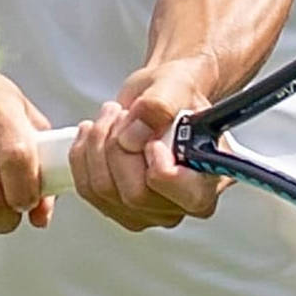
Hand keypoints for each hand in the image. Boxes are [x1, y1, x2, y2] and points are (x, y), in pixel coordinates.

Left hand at [67, 58, 231, 231]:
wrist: (161, 99)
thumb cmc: (177, 94)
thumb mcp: (175, 85)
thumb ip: (160, 105)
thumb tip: (132, 135)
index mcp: (212, 175)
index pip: (190, 196)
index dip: (163, 170)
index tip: (152, 141)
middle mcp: (184, 201)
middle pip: (136, 195)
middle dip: (118, 147)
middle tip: (122, 115)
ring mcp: (150, 209)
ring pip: (105, 191)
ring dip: (98, 146)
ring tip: (110, 117)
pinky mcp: (120, 207)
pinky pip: (89, 190)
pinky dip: (83, 156)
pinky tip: (93, 134)